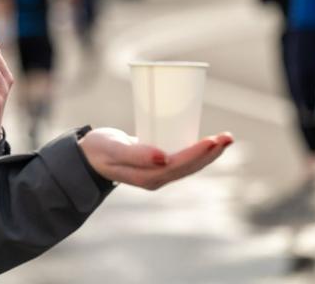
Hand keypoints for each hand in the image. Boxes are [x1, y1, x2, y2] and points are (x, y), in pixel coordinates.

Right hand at [78, 128, 233, 189]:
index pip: (179, 166)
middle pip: (190, 167)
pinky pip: (182, 159)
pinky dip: (197, 150)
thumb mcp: (113, 150)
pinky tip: (206, 142)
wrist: (87, 156)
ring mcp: (158, 173)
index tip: (212, 140)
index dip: (197, 154)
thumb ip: (135, 154)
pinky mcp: (157, 164)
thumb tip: (164, 158)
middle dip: (211, 153)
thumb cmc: (97, 150)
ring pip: (190, 165)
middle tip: (228, 137)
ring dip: (209, 153)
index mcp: (148, 177)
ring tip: (225, 138)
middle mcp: (156, 178)